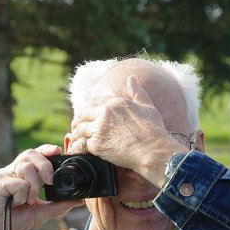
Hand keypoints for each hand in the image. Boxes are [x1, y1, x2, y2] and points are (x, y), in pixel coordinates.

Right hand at [0, 145, 81, 229]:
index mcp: (22, 174)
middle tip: (50, 182)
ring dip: (34, 186)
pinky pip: (17, 182)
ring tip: (29, 201)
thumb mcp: (41, 212)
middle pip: (30, 154)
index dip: (46, 150)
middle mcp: (12, 171)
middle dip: (45, 165)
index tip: (58, 151)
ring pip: (25, 166)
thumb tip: (79, 200)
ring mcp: (3, 176)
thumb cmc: (14, 221)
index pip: (35, 154)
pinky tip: (17, 203)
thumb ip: (59, 205)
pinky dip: (22, 194)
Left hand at [68, 76, 185, 182]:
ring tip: (76, 137)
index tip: (87, 115)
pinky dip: (78, 146)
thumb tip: (131, 79)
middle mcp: (105, 113)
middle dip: (79, 120)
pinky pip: (81, 144)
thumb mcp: (148, 107)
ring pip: (79, 128)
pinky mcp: (97, 145)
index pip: (94, 102)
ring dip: (77, 133)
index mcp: (115, 102)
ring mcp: (99, 129)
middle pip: (83, 114)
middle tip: (77, 126)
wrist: (153, 151)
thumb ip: (138, 92)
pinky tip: (78, 149)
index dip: (88, 108)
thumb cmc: (153, 130)